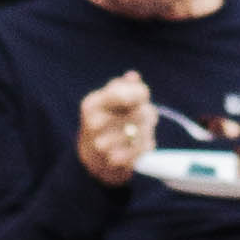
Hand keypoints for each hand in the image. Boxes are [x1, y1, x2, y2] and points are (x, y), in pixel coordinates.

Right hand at [76, 69, 154, 184]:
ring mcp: (104, 146)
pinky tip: (138, 143)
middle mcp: (94, 125)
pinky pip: (145, 147)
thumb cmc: (104, 121)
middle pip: (140, 112)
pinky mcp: (116, 162)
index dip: (140, 93)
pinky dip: (147, 144)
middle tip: (144, 114)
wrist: (92, 158)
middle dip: (147, 112)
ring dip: (148, 129)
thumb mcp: (106, 100)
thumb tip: (133, 77)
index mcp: (91, 105)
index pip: (124, 94)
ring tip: (140, 129)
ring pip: (144, 130)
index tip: (143, 95)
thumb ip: (122, 86)